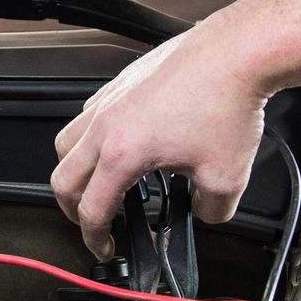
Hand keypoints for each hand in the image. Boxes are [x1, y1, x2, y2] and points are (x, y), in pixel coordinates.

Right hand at [50, 0, 274, 257]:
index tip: (104, 247)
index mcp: (122, 154)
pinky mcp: (121, 82)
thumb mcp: (227, 176)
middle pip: (63, 178)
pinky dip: (90, 136)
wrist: (238, 54)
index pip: (92, 209)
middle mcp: (107, 125)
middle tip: (89, 221)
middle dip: (71, 209)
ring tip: (91, 181)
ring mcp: (110, 100)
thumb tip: (205, 212)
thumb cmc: (228, 101)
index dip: (95, 238)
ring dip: (72, 169)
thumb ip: (211, 208)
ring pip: (66, 142)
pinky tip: (115, 141)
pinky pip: (87, 115)